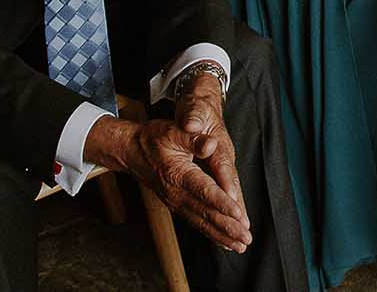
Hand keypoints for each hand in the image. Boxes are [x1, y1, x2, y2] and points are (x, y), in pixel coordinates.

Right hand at [91, 115, 250, 252]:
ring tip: (240, 246)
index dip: (222, 202)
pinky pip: (195, 222)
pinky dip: (210, 233)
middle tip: (246, 239)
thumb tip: (211, 144)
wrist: (130, 151)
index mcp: (178, 174)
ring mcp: (175, 202)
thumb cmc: (153, 139)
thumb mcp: (173, 131)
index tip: (238, 214)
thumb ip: (193, 139)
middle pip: (205, 213)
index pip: (204, 191)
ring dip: (221, 235)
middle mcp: (176, 193)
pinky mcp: (176, 205)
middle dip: (227, 227)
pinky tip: (224, 241)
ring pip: (201, 222)